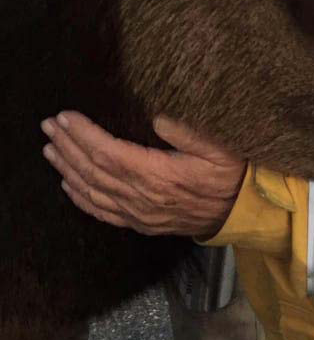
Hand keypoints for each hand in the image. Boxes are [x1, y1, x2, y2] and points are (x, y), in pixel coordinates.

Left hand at [41, 112, 246, 237]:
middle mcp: (142, 197)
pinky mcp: (141, 223)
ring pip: (93, 192)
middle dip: (68, 147)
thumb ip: (190, 132)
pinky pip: (102, 213)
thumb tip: (158, 118)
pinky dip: (81, 199)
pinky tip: (67, 185)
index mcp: (158, 175)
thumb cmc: (231, 173)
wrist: (240, 212)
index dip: (84, 135)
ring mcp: (139, 213)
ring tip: (50, 149)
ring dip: (68, 169)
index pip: (109, 153)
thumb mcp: (220, 146)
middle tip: (48, 126)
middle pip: (94, 171)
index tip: (66, 116)